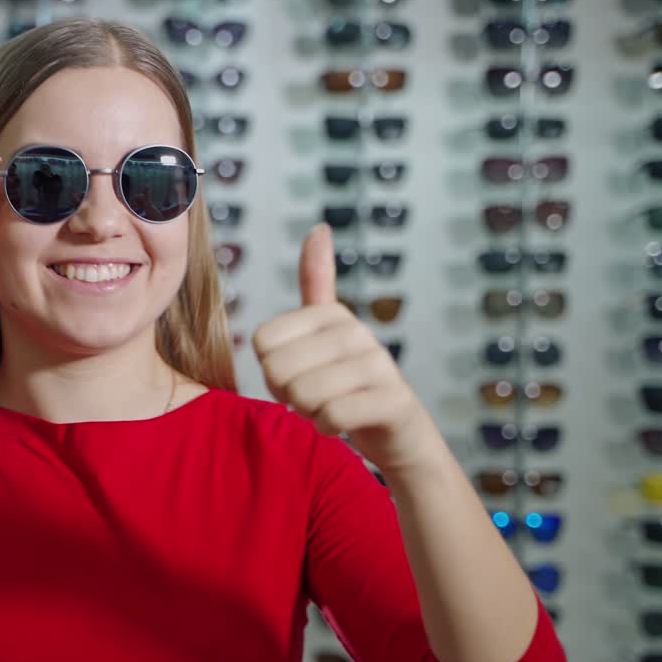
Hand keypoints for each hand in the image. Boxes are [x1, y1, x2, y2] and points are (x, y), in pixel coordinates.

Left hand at [252, 223, 440, 471]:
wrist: (399, 434)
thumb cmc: (349, 386)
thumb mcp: (327, 332)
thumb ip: (317, 283)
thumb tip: (319, 227)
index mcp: (331, 314)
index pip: (262, 345)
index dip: (271, 371)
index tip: (300, 375)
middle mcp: (356, 331)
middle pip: (278, 371)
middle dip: (289, 395)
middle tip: (316, 398)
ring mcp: (379, 364)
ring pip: (303, 396)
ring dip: (309, 414)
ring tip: (332, 408)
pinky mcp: (393, 400)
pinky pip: (331, 417)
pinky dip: (328, 429)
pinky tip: (345, 425)